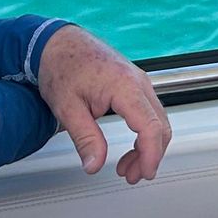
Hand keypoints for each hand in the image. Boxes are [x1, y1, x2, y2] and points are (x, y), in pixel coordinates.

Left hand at [36, 25, 171, 184]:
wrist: (57, 42)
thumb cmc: (61, 66)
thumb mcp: (67, 108)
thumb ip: (85, 138)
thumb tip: (94, 165)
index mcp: (125, 86)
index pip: (151, 126)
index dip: (151, 154)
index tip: (145, 173)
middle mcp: (138, 82)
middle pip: (160, 125)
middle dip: (150, 155)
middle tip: (132, 176)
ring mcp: (138, 81)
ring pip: (157, 120)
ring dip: (147, 146)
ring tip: (128, 167)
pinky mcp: (134, 83)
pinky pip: (149, 112)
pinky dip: (144, 133)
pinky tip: (130, 147)